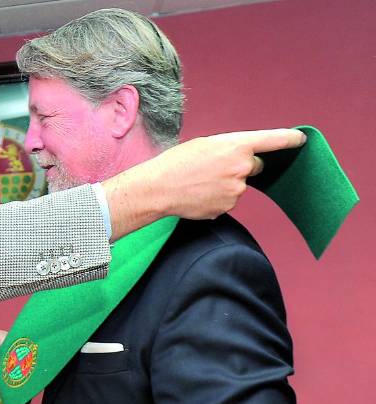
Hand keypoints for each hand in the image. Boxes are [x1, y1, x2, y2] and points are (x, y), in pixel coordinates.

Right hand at [102, 128, 305, 240]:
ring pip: (239, 185)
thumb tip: (240, 160)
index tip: (301, 139)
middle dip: (240, 166)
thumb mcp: (204, 145)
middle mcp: (241, 167)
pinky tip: (199, 194)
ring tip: (200, 182)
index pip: (272, 140)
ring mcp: (237, 190)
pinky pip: (228, 201)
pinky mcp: (228, 207)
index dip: (289, 139)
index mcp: (236, 145)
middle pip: (254, 166)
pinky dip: (217, 198)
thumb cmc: (176, 163)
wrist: (158, 188)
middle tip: (214, 168)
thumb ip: (228, 149)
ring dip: (226, 184)